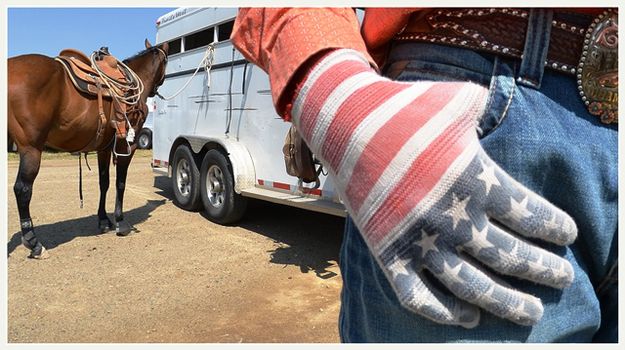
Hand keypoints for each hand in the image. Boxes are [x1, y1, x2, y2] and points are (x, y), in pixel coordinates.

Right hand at [291, 49, 576, 327]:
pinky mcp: (387, 253)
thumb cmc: (404, 108)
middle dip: (542, 270)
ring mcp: (418, 240)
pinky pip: (418, 296)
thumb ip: (489, 110)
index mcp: (474, 179)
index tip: (567, 236)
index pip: (529, 214)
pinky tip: (467, 317)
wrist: (346, 123)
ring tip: (531, 312)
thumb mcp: (458, 100)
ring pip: (472, 286)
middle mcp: (451, 217)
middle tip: (562, 279)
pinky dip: (444, 313)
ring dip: (506, 303)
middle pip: (509, 256)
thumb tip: (502, 109)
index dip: (553, 227)